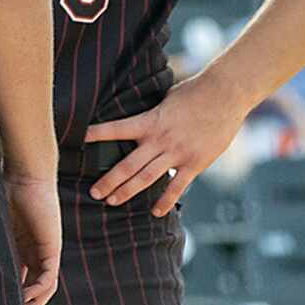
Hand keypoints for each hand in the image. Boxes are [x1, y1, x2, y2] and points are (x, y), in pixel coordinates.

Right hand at [6, 174, 62, 304]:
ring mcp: (44, 250)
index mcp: (20, 245)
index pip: (18, 276)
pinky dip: (37, 292)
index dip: (9, 292)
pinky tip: (24, 299)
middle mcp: (34, 251)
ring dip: (33, 302)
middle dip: (22, 303)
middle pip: (32, 285)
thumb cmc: (6, 189)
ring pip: (43, 287)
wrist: (26, 174)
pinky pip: (48, 279)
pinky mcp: (51, 248)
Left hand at [86, 71, 249, 214]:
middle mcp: (160, 140)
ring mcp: (177, 153)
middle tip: (94, 193)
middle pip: (128, 165)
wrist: (226, 94)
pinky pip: (177, 186)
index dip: (96, 134)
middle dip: (109, 180)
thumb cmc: (195, 91)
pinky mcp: (195, 163)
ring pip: (147, 178)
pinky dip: (166, 201)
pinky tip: (156, 213)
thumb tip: (137, 116)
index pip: (116, 129)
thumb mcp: (166, 98)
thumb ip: (151, 113)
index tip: (78, 140)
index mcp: (150, 121)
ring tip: (112, 202)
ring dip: (128, 192)